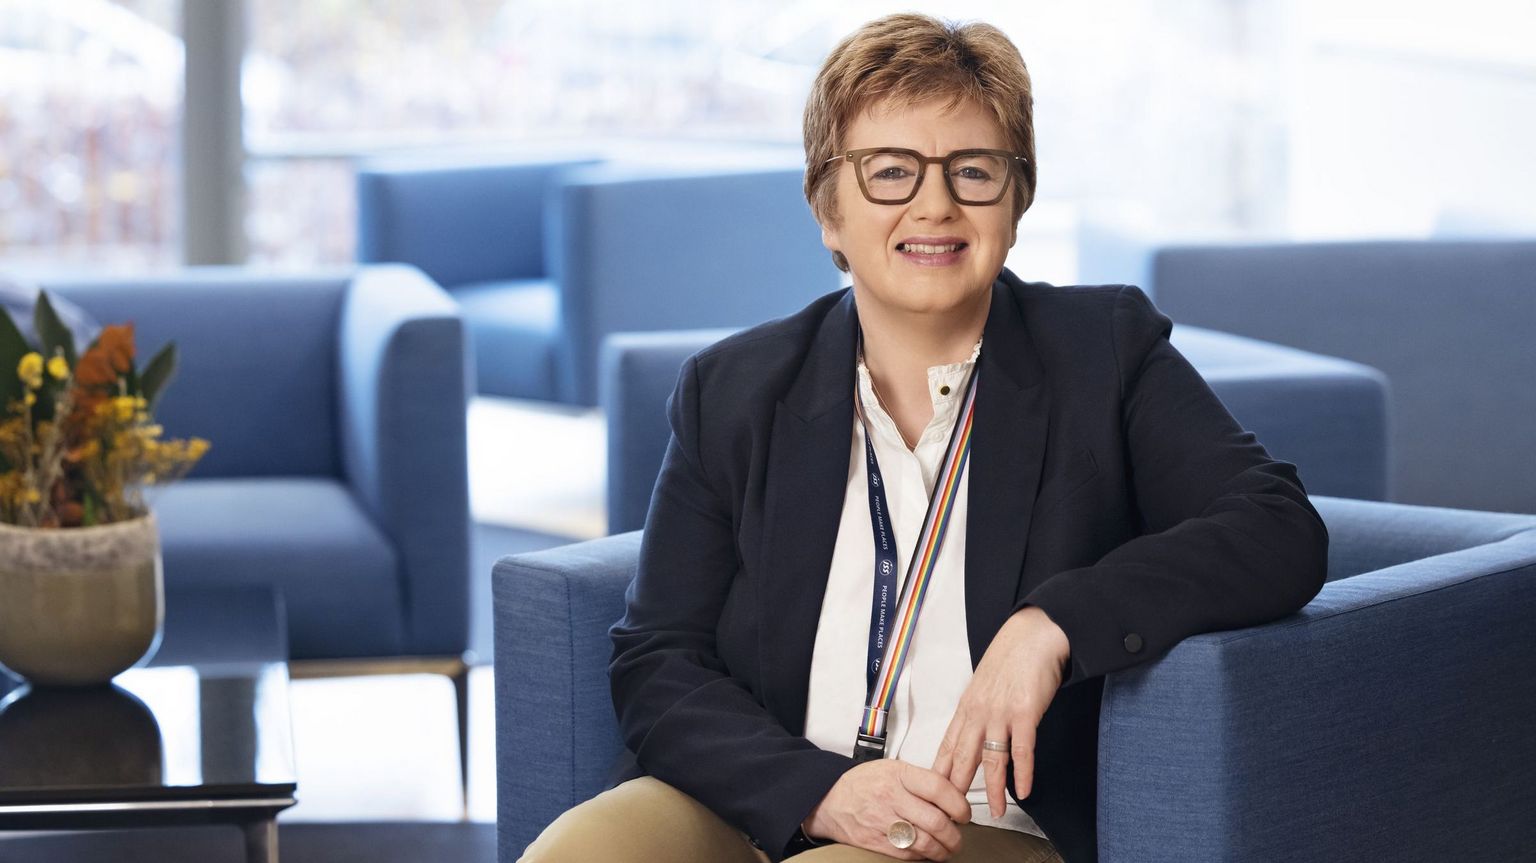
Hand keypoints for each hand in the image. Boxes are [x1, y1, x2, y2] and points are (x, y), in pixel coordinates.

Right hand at [803, 759, 971, 860]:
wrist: (828, 800)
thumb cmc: (863, 783)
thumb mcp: (891, 768)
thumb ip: (920, 780)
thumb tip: (953, 794)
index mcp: (898, 774)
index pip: (938, 788)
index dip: (958, 804)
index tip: (964, 813)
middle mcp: (890, 797)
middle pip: (935, 821)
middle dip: (954, 835)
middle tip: (958, 837)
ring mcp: (882, 821)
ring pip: (924, 842)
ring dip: (942, 850)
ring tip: (947, 848)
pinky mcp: (875, 842)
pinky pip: (908, 854)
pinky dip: (923, 856)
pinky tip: (927, 852)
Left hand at [931, 606, 1069, 817]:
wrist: (1032, 636)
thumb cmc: (1010, 660)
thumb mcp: (983, 687)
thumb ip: (978, 714)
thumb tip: (972, 739)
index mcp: (967, 708)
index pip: (947, 746)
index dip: (940, 773)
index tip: (933, 795)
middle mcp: (979, 713)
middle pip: (963, 758)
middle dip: (957, 789)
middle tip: (955, 814)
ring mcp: (1001, 713)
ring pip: (992, 760)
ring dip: (993, 789)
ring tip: (995, 811)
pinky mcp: (1025, 712)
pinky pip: (1022, 750)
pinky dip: (1023, 773)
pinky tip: (1024, 790)